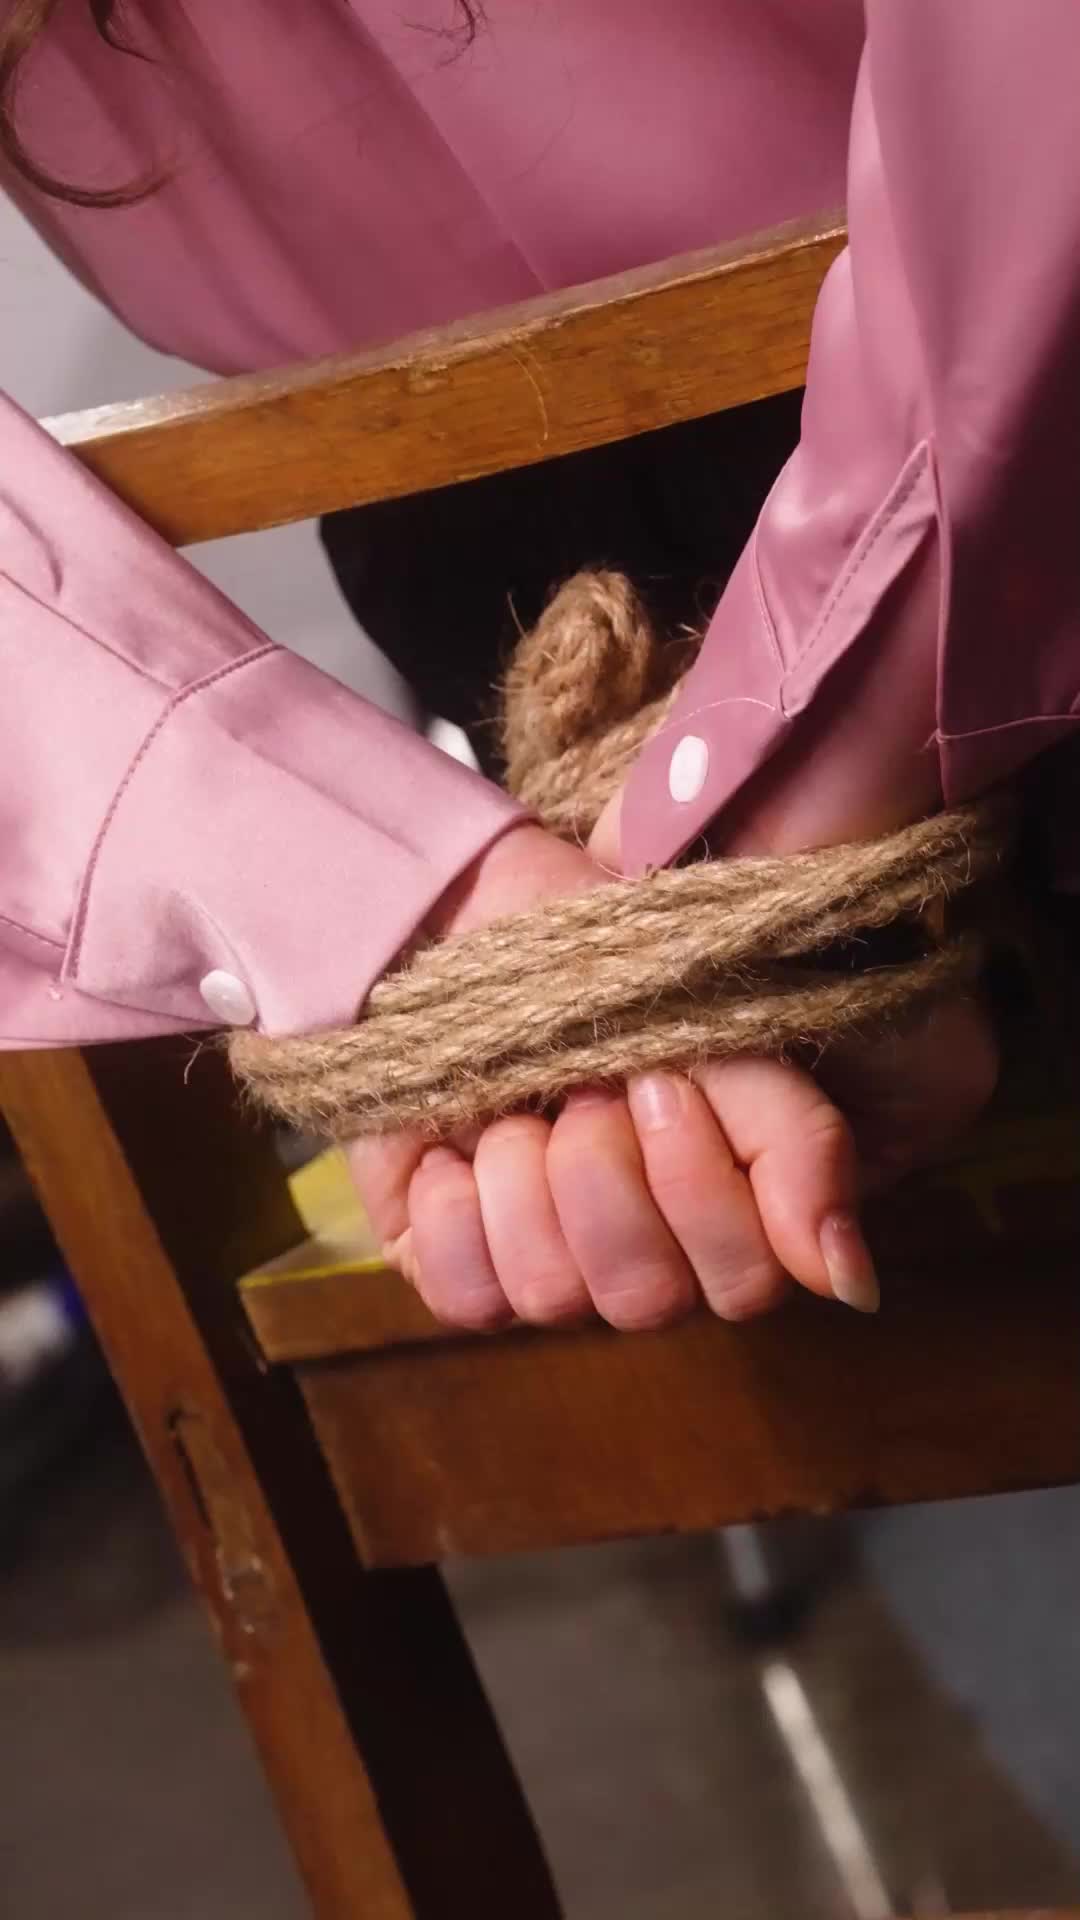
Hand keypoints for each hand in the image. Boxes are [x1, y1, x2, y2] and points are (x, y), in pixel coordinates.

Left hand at [348, 821, 995, 1332]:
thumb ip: (801, 1150)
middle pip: (644, 1297)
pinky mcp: (454, 1271)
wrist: (488, 925)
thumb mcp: (729, 1035)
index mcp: (722, 1223)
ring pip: (549, 1294)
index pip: (744, 1283)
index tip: (663, 1081)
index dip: (697, 1185)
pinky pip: (464, 1291)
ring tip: (518, 1103)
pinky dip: (454, 1201)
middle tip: (583, 1085)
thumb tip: (851, 1286)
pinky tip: (459, 1146)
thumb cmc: (624, 977)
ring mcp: (546, 1278)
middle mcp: (642, 1268)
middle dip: (602, 1168)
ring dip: (524, 1171)